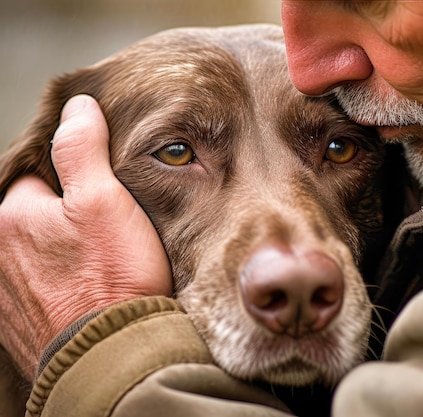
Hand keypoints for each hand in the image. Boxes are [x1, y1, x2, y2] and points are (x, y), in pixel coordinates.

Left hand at [0, 95, 171, 380]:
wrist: (114, 353)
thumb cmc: (113, 275)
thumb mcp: (105, 200)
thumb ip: (82, 148)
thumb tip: (75, 106)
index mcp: (11, 217)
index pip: (35, 178)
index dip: (72, 181)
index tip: (101, 195)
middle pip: (30, 217)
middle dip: (60, 219)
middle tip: (104, 234)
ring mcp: (3, 293)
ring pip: (31, 255)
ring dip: (56, 255)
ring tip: (96, 265)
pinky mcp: (15, 325)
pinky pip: (32, 290)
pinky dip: (53, 287)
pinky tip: (82, 293)